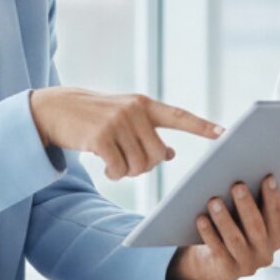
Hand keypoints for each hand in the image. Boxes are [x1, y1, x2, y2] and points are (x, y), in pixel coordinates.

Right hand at [29, 88, 222, 179]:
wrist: (56, 109)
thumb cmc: (95, 118)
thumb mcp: (124, 119)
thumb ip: (148, 132)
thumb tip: (171, 153)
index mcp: (144, 104)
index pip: (179, 116)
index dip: (202, 126)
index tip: (224, 134)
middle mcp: (134, 110)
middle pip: (157, 155)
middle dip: (145, 166)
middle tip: (129, 162)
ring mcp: (117, 122)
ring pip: (139, 165)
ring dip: (127, 172)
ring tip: (114, 163)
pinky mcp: (100, 137)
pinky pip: (119, 169)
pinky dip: (114, 175)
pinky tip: (104, 167)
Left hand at [167, 176, 279, 279]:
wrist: (218, 262)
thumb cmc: (242, 231)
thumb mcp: (262, 220)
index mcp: (278, 238)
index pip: (278, 215)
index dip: (274, 197)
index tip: (268, 177)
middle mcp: (266, 254)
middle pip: (256, 228)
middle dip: (247, 205)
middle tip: (237, 185)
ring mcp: (247, 265)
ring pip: (236, 240)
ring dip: (225, 219)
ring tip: (214, 200)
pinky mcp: (228, 272)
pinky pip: (218, 251)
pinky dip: (209, 234)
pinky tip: (201, 219)